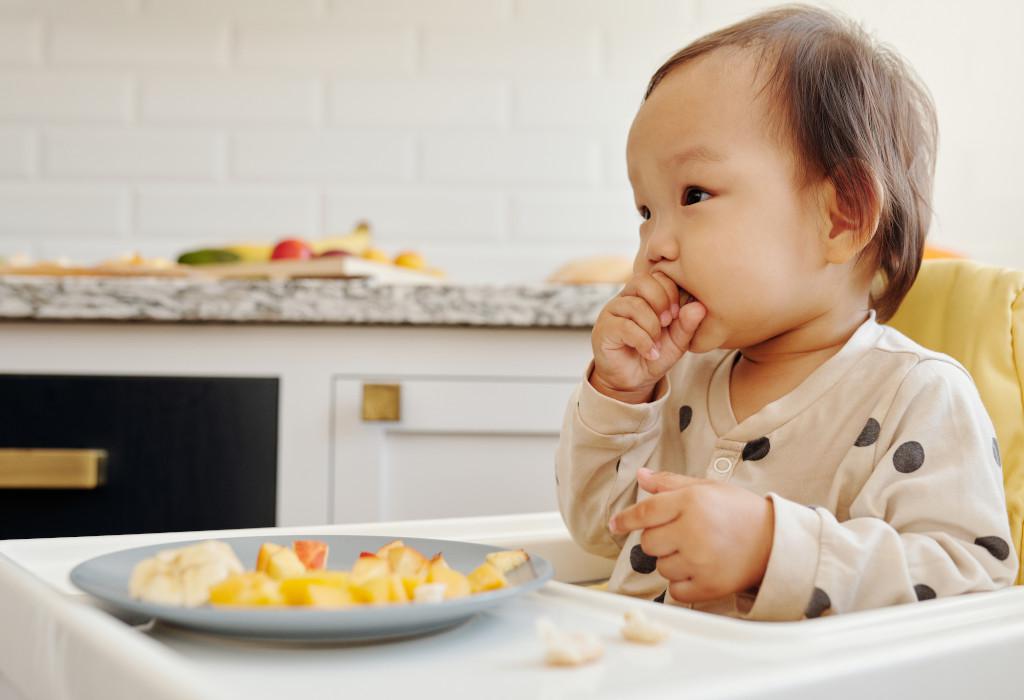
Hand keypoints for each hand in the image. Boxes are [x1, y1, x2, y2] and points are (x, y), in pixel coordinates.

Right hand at [590, 271, 705, 403]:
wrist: (633, 380)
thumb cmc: (654, 355)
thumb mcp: (677, 341)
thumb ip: (688, 324)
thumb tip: (699, 307)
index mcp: (644, 295)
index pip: (657, 275)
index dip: (670, 291)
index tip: (677, 314)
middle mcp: (626, 298)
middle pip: (642, 281)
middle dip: (661, 302)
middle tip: (668, 323)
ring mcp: (612, 312)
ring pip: (635, 306)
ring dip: (652, 328)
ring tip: (657, 345)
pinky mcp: (604, 329)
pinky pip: (625, 326)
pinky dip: (643, 341)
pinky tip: (650, 353)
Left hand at [608, 468, 773, 602]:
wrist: (776, 542)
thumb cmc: (739, 511)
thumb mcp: (707, 487)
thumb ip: (670, 483)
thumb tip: (641, 475)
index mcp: (692, 502)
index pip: (645, 512)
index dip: (625, 519)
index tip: (615, 524)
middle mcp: (693, 531)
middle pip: (648, 543)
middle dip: (658, 539)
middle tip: (679, 535)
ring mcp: (700, 561)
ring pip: (661, 567)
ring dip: (671, 562)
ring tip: (695, 552)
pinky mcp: (709, 586)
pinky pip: (676, 590)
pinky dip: (682, 583)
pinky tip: (698, 570)